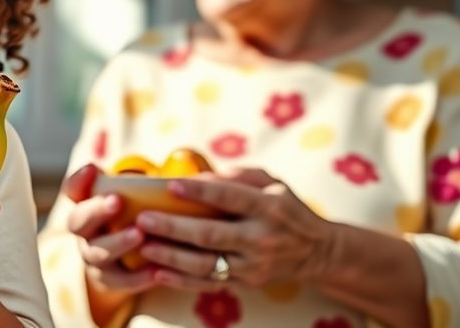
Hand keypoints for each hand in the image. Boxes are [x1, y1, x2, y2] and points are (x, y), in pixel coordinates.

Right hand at [63, 164, 159, 295]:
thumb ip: (149, 182)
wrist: (133, 258)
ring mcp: (93, 256)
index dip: (79, 180)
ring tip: (139, 235)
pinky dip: (136, 278)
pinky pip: (118, 282)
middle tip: (116, 200)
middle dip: (96, 211)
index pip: (73, 189)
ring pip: (96, 253)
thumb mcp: (140, 196)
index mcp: (87, 204)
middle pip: (77, 221)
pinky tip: (156, 271)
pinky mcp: (108, 280)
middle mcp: (84, 231)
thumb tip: (183, 160)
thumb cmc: (139, 215)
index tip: (95, 169)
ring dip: (117, 243)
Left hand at [133, 168, 336, 289]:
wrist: (316, 252)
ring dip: (171, 256)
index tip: (171, 186)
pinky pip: (208, 283)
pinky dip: (181, 280)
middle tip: (143, 219)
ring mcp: (253, 265)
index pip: (230, 197)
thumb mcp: (272, 183)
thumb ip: (239, 176)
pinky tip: (157, 273)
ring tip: (144, 245)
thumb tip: (199, 176)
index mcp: (268, 207)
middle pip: (211, 234)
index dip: (200, 191)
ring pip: (206, 264)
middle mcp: (261, 238)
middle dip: (174, 227)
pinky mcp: (245, 284)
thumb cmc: (285, 208)